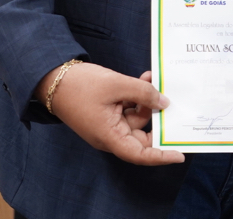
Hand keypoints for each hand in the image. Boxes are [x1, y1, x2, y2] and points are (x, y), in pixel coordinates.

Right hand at [43, 64, 184, 164]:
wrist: (52, 77)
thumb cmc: (80, 86)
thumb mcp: (116, 85)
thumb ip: (142, 93)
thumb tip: (164, 102)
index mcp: (110, 137)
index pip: (139, 154)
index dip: (160, 156)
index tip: (180, 154)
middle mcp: (110, 135)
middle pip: (141, 134)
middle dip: (156, 116)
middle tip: (170, 98)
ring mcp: (108, 123)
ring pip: (137, 117)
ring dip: (147, 99)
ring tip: (152, 78)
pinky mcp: (107, 112)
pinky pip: (128, 107)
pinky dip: (137, 96)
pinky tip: (143, 79)